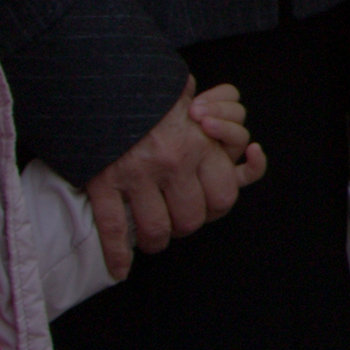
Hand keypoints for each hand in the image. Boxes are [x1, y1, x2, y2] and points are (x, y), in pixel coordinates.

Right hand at [83, 81, 264, 276]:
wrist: (105, 81)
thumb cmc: (153, 95)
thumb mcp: (196, 105)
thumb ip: (219, 131)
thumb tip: (245, 154)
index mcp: (201, 144)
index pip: (224, 197)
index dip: (215, 209)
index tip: (203, 208)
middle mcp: (174, 162)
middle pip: (192, 219)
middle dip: (185, 226)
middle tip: (175, 221)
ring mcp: (138, 174)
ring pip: (156, 230)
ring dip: (154, 241)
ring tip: (150, 237)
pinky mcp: (103, 181)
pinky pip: (114, 229)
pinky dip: (117, 256)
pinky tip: (119, 269)